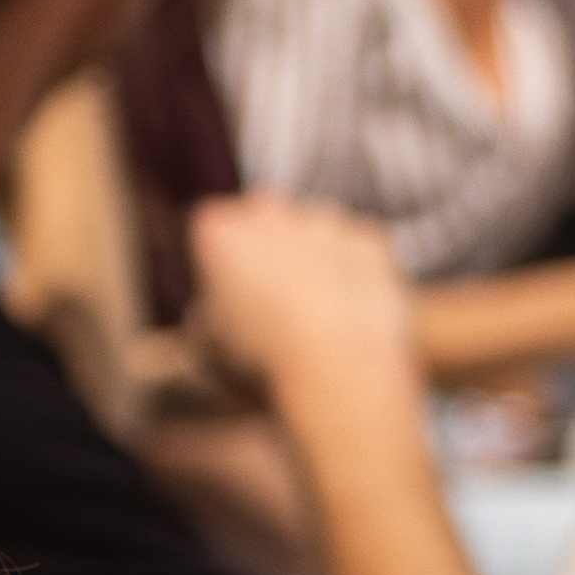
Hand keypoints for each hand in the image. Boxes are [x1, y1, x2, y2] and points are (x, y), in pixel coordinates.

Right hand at [177, 191, 425, 416]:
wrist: (339, 361)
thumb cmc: (266, 357)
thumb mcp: (210, 345)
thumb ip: (207, 314)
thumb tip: (213, 312)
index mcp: (219, 231)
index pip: (216, 230)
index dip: (226, 264)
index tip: (234, 294)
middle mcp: (270, 213)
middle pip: (266, 222)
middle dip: (270, 250)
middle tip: (276, 301)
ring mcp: (323, 220)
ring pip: (314, 233)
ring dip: (314, 258)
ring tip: (316, 316)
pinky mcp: (368, 239)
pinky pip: (355, 252)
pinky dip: (353, 273)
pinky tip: (348, 313)